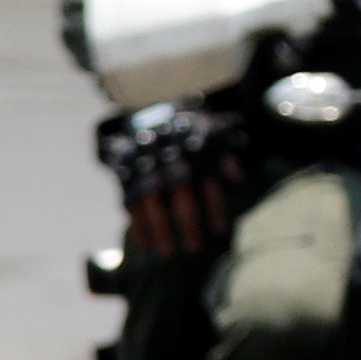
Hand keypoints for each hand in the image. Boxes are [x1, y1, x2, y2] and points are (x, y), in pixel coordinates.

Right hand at [102, 98, 248, 259]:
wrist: (150, 106)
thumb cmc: (190, 129)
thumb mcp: (214, 132)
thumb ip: (227, 154)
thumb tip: (236, 177)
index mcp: (192, 144)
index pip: (206, 178)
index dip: (214, 205)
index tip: (219, 229)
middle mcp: (167, 154)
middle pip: (178, 191)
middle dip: (186, 222)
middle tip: (194, 248)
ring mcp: (143, 163)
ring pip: (150, 199)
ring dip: (158, 229)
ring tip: (166, 253)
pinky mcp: (124, 171)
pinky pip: (128, 199)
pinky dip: (135, 222)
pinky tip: (142, 243)